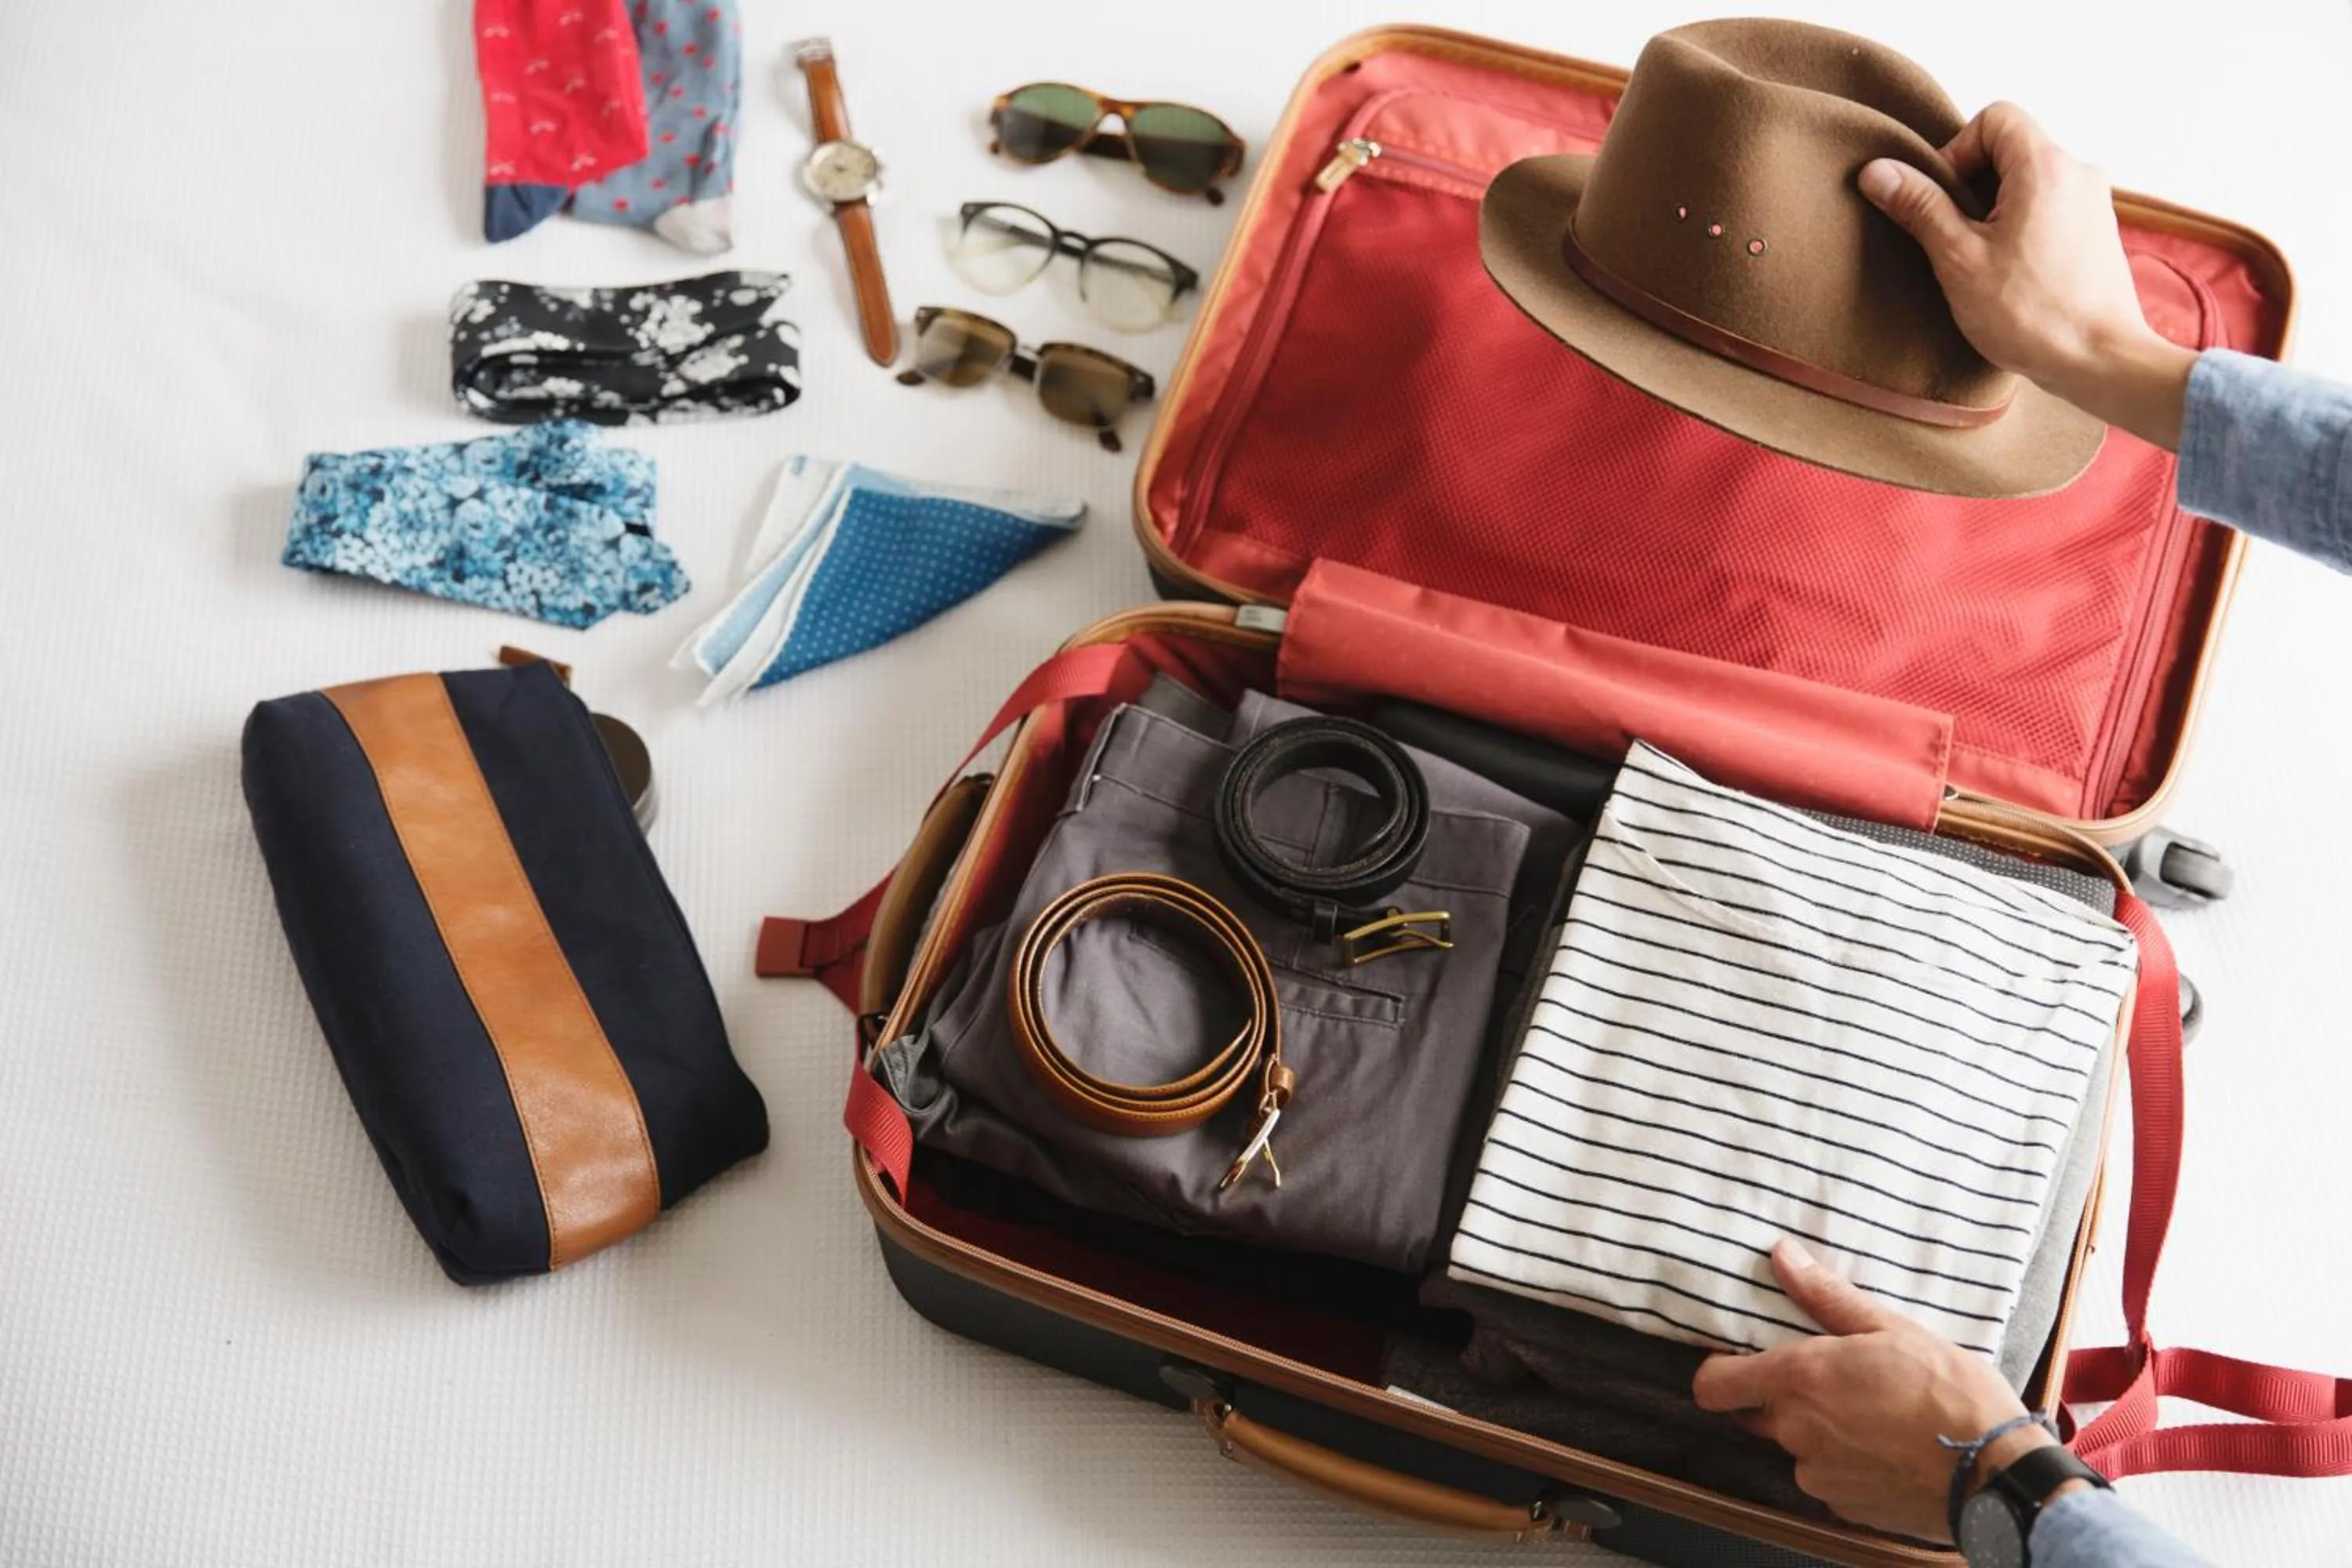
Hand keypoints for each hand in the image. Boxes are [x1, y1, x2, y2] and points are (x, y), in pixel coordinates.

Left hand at [1691, 1239, 2056, 1541]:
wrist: (1996, 1473)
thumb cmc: (1949, 1393)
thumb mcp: (1890, 1329)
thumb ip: (1826, 1296)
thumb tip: (1783, 1256)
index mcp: (1797, 1380)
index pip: (1712, 1384)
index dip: (1719, 1372)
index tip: (1741, 1362)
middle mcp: (1795, 1430)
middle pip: (1757, 1413)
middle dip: (1783, 1398)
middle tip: (1833, 1382)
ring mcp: (1817, 1474)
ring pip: (1797, 1446)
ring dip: (1820, 1433)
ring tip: (1874, 1415)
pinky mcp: (1843, 1507)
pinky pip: (1827, 1478)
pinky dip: (1846, 1464)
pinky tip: (1886, 1448)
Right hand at [1856, 102, 2196, 450]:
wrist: (2100, 361)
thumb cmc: (2031, 314)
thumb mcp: (1958, 259)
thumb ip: (1920, 207)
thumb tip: (1878, 171)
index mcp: (2045, 166)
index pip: (1995, 118)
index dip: (1958, 150)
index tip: (1944, 200)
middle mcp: (2077, 172)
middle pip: (2012, 147)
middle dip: (1974, 184)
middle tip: (1955, 236)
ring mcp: (2093, 202)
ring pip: (2030, 180)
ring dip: (1997, 209)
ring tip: (1982, 261)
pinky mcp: (2097, 231)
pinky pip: (2050, 207)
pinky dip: (2022, 226)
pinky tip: (2010, 274)